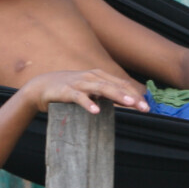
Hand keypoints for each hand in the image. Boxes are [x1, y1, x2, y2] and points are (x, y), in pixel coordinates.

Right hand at [19, 69, 149, 115]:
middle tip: (144, 108)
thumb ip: (106, 95)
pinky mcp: (66, 91)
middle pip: (115, 86)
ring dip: (117, 95)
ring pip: (101, 89)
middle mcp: (91, 77)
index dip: (135, 94)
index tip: (147, 106)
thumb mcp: (90, 91)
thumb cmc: (69, 89)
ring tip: (129, 104)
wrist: (41, 87)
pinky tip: (96, 111)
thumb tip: (127, 103)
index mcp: (99, 76)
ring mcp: (79, 83)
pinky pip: (79, 98)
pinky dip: (88, 104)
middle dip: (132, 97)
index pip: (122, 84)